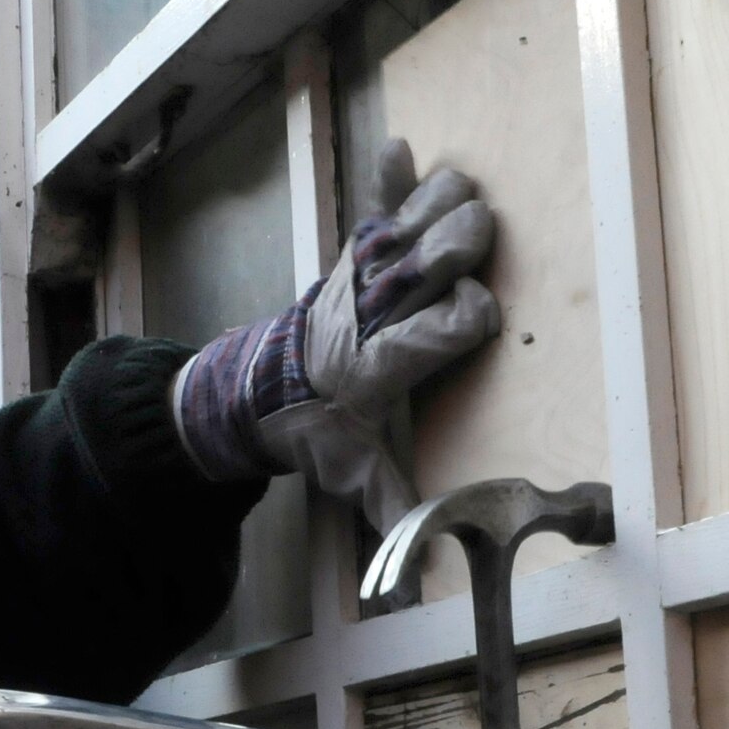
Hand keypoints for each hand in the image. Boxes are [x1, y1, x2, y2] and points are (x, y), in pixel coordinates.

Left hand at [171, 139, 499, 532]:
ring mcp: (361, 273)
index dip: (470, 319)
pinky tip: (400, 147)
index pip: (443, 326)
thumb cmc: (312, 429)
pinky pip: (374, 203)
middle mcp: (372, 308)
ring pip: (418, 215)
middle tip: (463, 261)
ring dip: (446, 207)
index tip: (478, 322)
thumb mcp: (349, 471)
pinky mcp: (352, 254)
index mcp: (379, 361)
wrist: (249, 392)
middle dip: (465, 246)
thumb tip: (420, 580)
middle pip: (440, 251)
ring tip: (457, 217)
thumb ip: (391, 510)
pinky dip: (391, 177)